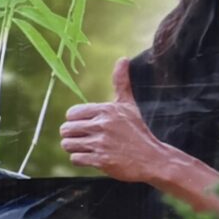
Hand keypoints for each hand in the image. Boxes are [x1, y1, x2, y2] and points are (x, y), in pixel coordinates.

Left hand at [58, 58, 175, 186]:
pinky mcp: (100, 160)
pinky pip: (75, 159)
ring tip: (90, 147)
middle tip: (88, 138)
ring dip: (75, 148)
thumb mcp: (129, 105)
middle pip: (66, 129)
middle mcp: (103, 125)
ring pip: (67, 144)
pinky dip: (81, 160)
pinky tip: (95, 157)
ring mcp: (101, 143)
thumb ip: (121, 83)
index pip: (71, 113)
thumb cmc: (137, 131)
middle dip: (73, 135)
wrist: (152, 159)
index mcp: (107, 110)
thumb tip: (122, 58)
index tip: (88, 125)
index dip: (76, 121)